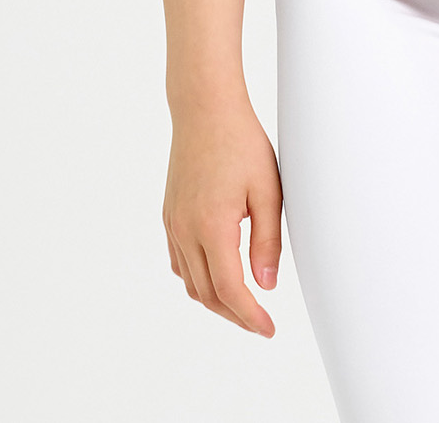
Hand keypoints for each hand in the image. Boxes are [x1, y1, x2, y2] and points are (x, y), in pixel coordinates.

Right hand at [163, 96, 283, 335]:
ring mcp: (173, 222)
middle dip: (234, 314)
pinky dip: (197, 278)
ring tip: (243, 303)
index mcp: (212, 227)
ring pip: (189, 281)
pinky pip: (179, 261)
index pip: (229, 290)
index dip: (249, 316)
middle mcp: (185, 230)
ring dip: (214, 299)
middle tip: (260, 322)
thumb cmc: (241, 142)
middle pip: (206, 293)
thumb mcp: (268, 191)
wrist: (205, 109)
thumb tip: (266, 285)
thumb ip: (267, 242)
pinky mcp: (170, 214)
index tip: (268, 328)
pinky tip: (216, 274)